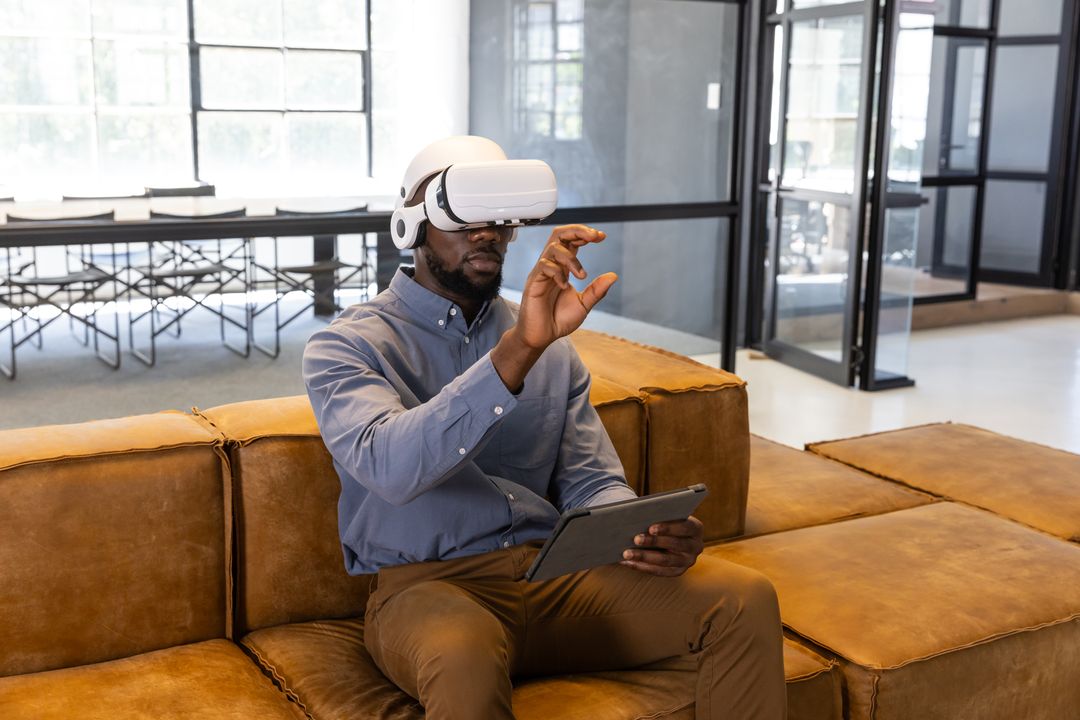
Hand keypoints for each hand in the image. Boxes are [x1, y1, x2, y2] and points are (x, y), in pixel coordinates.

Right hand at [513, 225, 616, 349]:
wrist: (541, 336)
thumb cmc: (558, 319)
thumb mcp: (583, 304)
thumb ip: (596, 290)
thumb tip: (613, 276)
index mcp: (563, 268)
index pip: (571, 241)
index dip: (585, 234)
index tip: (601, 236)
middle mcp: (552, 266)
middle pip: (559, 234)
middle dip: (577, 230)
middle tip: (594, 236)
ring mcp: (541, 273)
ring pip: (553, 248)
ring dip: (571, 258)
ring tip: (582, 275)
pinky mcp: (534, 282)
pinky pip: (544, 266)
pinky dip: (558, 273)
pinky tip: (564, 286)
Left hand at [620, 516, 703, 576]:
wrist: (672, 535)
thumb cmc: (667, 520)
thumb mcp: (668, 516)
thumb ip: (660, 515)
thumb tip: (638, 517)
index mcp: (696, 528)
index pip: (684, 527)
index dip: (668, 528)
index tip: (651, 528)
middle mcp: (695, 546)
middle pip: (674, 544)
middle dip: (653, 542)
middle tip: (636, 539)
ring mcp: (687, 561)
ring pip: (664, 560)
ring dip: (644, 557)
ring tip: (626, 553)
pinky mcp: (677, 571)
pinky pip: (658, 571)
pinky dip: (641, 567)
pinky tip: (627, 562)